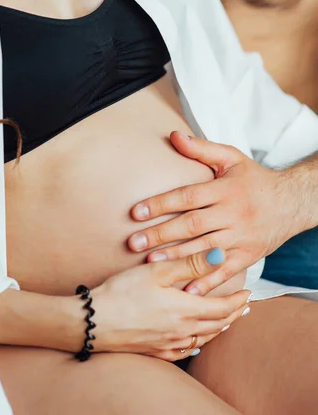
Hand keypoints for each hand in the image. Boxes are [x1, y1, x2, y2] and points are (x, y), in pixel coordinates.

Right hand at [92, 248, 250, 361]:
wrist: (93, 322)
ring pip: (203, 339)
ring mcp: (168, 344)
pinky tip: (196, 342)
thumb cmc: (123, 292)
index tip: (247, 292)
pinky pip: (185, 351)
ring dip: (219, 329)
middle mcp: (182, 331)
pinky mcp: (154, 352)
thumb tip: (220, 255)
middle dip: (233, 315)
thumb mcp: (157, 271)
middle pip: (217, 326)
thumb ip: (190, 264)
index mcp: (185, 310)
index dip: (238, 301)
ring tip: (226, 321)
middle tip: (244, 307)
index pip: (223, 309)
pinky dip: (198, 344)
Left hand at [128, 132, 300, 295]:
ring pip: (204, 249)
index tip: (135, 213)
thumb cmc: (254, 179)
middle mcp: (233, 214)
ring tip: (149, 262)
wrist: (292, 202)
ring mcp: (241, 237)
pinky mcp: (248, 256)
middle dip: (160, 234)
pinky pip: (225, 271)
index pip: (187, 197)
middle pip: (191, 226)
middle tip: (133, 243)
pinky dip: (207, 282)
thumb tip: (173, 136)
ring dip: (176, 258)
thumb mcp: (231, 158)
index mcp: (225, 190)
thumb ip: (201, 149)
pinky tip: (186, 290)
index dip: (160, 204)